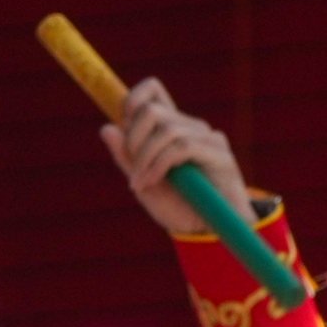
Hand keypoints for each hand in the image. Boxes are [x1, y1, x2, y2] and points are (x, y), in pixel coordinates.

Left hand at [102, 79, 252, 238]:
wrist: (213, 235)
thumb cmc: (181, 210)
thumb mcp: (145, 185)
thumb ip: (127, 159)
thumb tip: (107, 128)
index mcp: (174, 128)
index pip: (153, 90)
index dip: (132, 100)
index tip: (123, 129)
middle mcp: (191, 127)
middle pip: (152, 111)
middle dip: (133, 140)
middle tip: (132, 170)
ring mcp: (208, 139)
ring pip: (166, 129)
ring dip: (145, 158)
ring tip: (140, 184)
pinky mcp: (220, 154)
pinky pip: (182, 147)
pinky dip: (159, 165)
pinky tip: (153, 182)